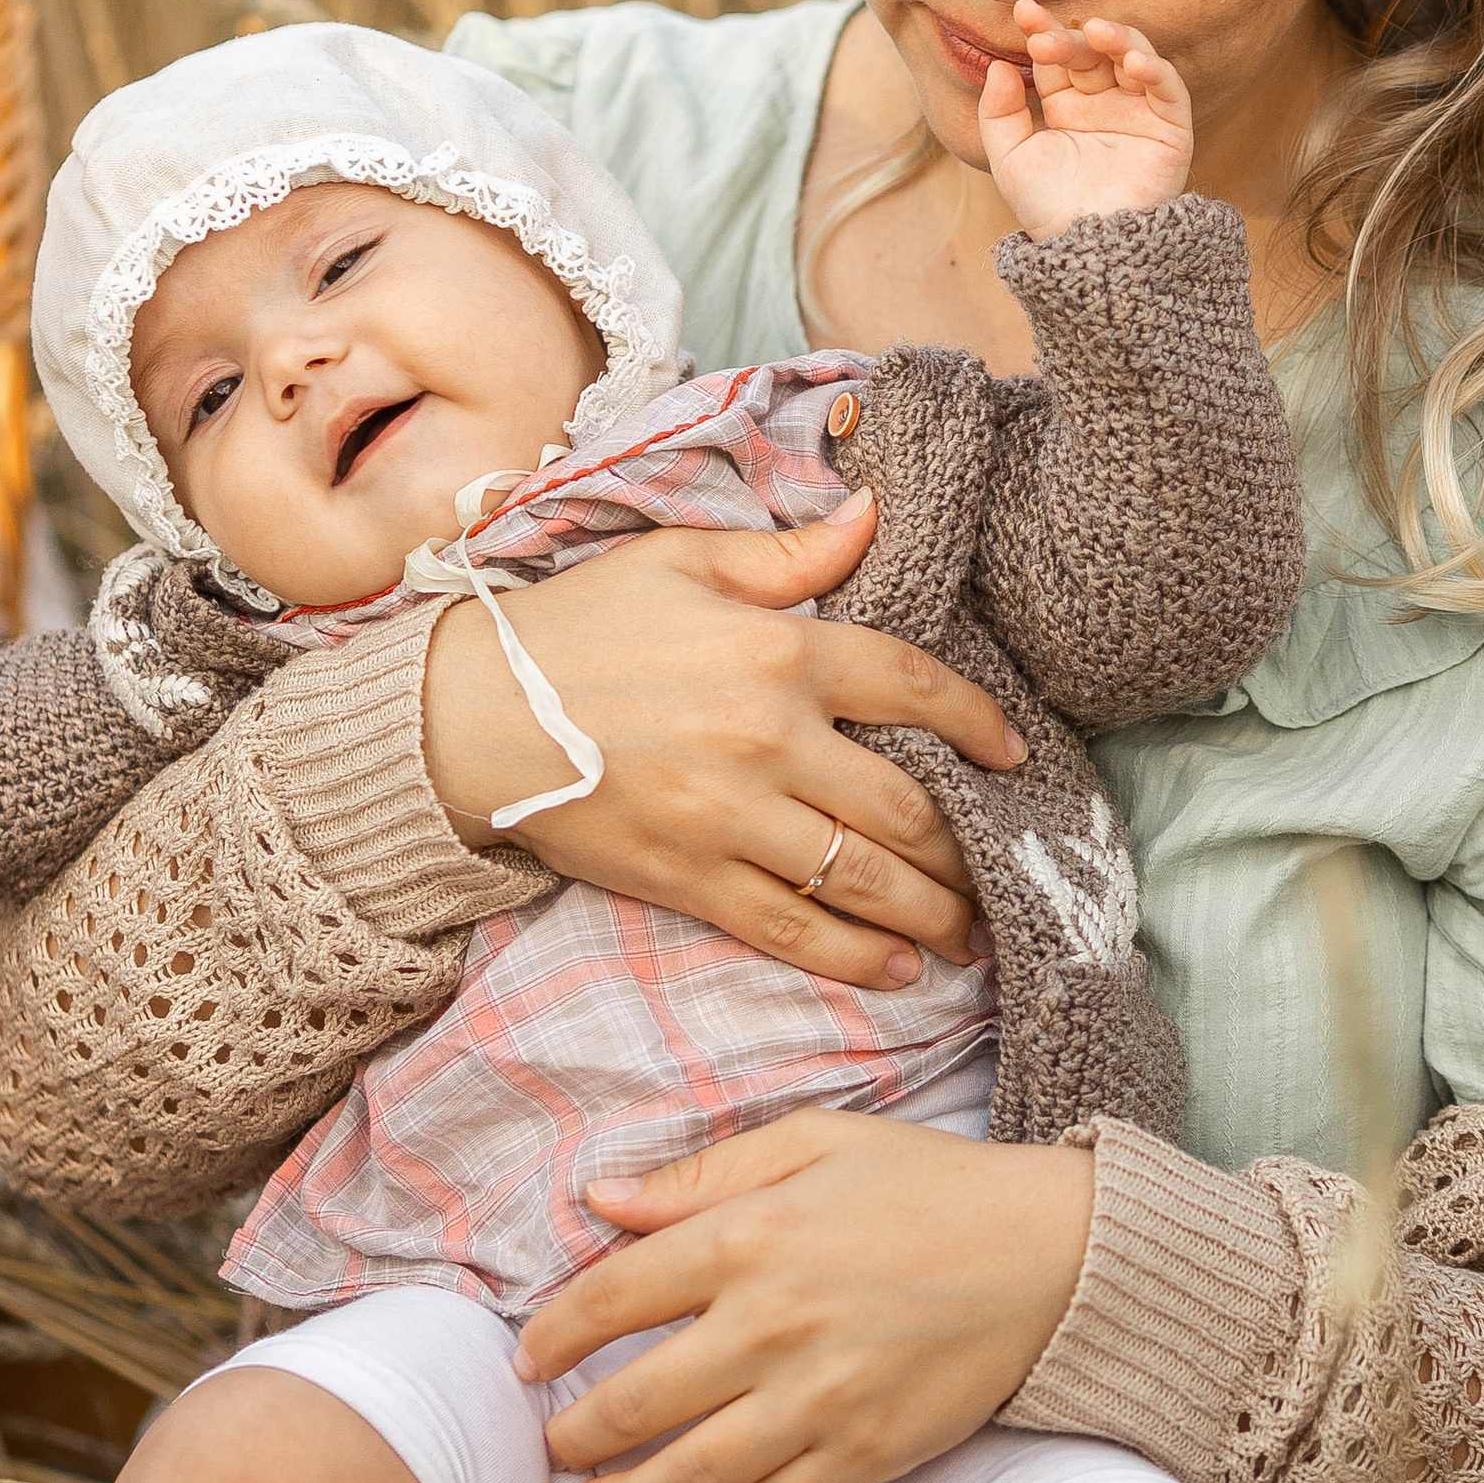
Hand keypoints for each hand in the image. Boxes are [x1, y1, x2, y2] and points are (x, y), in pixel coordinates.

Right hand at [421, 498, 1023, 990]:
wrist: (468, 715)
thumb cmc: (577, 626)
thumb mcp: (678, 560)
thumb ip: (788, 551)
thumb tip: (873, 512)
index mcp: (775, 650)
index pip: (910, 685)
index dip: (977, 721)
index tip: (1014, 751)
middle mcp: (768, 739)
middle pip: (905, 803)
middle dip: (968, 843)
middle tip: (1006, 865)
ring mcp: (730, 819)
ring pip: (863, 878)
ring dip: (933, 911)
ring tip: (974, 930)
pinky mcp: (689, 879)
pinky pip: (792, 928)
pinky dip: (855, 956)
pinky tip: (899, 970)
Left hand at [512, 1108, 1096, 1482]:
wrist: (1046, 1254)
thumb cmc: (924, 1185)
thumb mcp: (812, 1141)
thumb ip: (702, 1174)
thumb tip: (602, 1198)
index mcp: (750, 1236)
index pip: (616, 1295)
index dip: (557, 1333)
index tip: (530, 1356)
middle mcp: (774, 1325)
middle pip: (639, 1400)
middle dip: (576, 1432)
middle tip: (546, 1443)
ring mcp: (821, 1400)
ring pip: (694, 1474)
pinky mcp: (867, 1455)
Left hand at [979, 10, 1192, 235]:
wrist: (1089, 248)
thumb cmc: (1048, 208)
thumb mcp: (1010, 157)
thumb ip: (999, 112)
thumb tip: (997, 65)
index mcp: (1067, 106)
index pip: (1057, 58)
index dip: (1042, 31)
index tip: (1023, 10)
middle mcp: (1104, 103)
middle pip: (1092, 53)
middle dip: (1070, 39)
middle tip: (1045, 38)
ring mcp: (1139, 112)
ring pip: (1134, 58)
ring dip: (1117, 39)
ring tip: (1095, 31)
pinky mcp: (1171, 128)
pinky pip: (1168, 88)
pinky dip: (1154, 69)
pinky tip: (1132, 60)